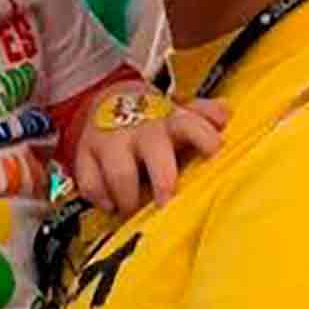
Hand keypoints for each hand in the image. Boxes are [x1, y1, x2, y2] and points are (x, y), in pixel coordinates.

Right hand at [74, 86, 228, 215]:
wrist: (106, 99)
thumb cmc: (152, 118)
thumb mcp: (179, 113)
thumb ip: (203, 116)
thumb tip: (225, 114)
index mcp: (168, 119)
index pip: (189, 123)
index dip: (203, 136)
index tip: (215, 150)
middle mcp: (139, 129)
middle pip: (153, 152)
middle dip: (164, 179)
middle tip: (168, 203)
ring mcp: (110, 141)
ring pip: (119, 174)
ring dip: (129, 198)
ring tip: (136, 208)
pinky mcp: (84, 153)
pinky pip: (90, 183)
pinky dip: (101, 199)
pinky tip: (112, 204)